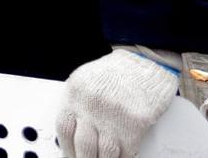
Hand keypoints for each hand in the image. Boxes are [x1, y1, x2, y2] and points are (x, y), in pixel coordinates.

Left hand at [56, 50, 176, 157]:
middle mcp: (92, 105)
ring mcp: (114, 115)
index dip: (66, 149)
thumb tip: (73, 132)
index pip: (64, 130)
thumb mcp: (85, 81)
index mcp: (75, 93)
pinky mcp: (136, 122)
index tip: (69, 157)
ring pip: (104, 153)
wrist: (144, 59)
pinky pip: (127, 151)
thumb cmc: (115, 71)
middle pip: (83, 145)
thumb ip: (78, 105)